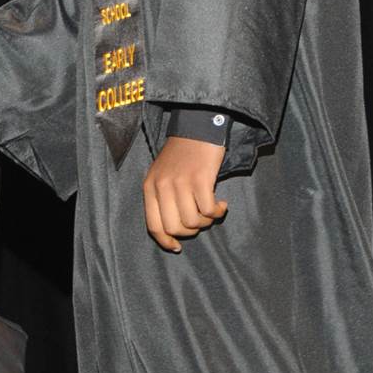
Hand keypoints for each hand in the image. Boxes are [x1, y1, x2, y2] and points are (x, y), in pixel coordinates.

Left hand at [142, 136, 228, 253]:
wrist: (198, 127)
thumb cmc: (182, 154)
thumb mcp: (162, 174)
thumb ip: (162, 198)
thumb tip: (172, 230)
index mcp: (150, 187)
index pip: (153, 226)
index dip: (166, 241)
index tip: (177, 246)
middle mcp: (162, 186)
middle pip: (175, 227)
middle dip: (191, 231)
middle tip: (201, 220)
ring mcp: (181, 183)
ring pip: (193, 221)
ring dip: (206, 221)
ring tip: (212, 210)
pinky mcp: (200, 179)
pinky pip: (209, 210)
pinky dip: (217, 212)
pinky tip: (221, 203)